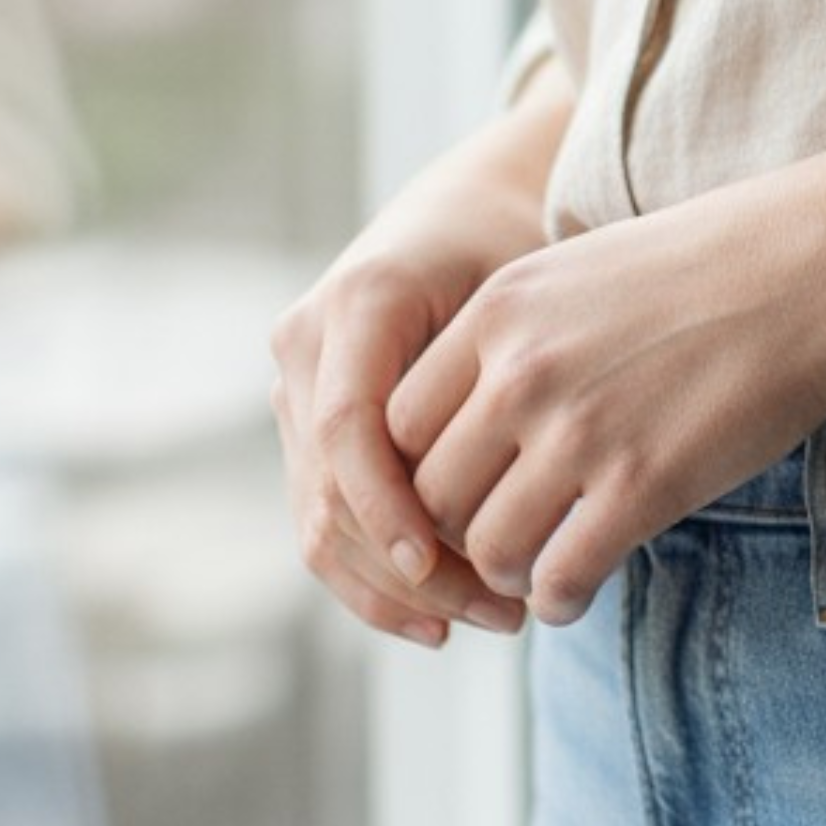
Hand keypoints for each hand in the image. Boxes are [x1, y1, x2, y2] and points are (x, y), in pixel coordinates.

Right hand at [270, 79, 569, 646]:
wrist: (468, 205)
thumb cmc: (515, 242)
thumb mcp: (521, 286)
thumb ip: (504, 370)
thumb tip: (528, 488)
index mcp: (358, 302)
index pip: (349, 428)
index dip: (389, 506)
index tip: (446, 562)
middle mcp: (307, 344)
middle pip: (330, 490)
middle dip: (410, 569)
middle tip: (502, 609)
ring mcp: (297, 387)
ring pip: (319, 521)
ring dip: (395, 588)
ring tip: (483, 621)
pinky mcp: (307, 425)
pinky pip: (325, 519)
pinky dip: (376, 576)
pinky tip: (437, 619)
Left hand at [385, 147, 825, 627]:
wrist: (820, 264)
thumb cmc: (714, 264)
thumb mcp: (584, 271)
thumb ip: (518, 333)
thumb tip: (477, 409)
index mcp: (498, 310)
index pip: (394, 423)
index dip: (416, 472)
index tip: (456, 489)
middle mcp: (521, 371)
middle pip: (429, 493)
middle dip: (452, 533)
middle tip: (490, 546)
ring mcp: (580, 430)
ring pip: (484, 547)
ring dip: (503, 574)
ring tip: (535, 569)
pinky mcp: (642, 486)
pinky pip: (557, 578)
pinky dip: (556, 600)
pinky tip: (576, 589)